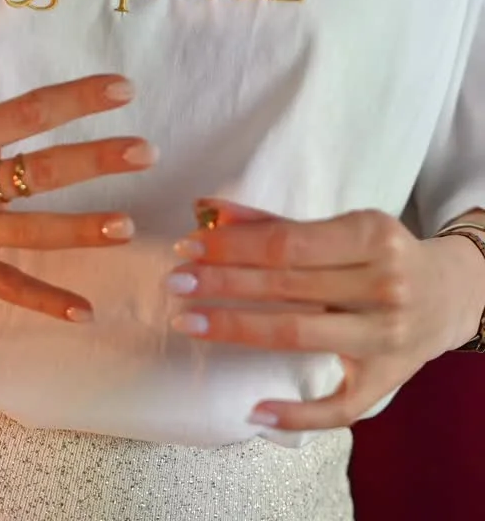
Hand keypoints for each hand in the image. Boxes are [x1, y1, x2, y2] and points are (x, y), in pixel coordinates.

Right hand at [0, 0, 156, 322]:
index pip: (27, 113)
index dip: (78, 100)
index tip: (122, 89)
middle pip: (41, 174)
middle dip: (97, 162)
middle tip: (146, 153)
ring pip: (33, 234)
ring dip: (83, 232)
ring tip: (128, 227)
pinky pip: (6, 288)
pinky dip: (45, 301)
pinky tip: (86, 311)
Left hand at [167, 200, 480, 431]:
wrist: (450, 294)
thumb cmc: (384, 253)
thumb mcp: (344, 226)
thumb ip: (279, 224)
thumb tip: (212, 213)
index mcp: (373, 235)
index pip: (287, 244)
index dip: (233, 246)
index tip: (189, 247)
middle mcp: (384, 285)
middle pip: (286, 287)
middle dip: (223, 283)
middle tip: (176, 282)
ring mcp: (386, 336)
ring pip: (298, 335)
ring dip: (236, 328)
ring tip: (189, 320)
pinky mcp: (386, 379)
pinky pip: (336, 407)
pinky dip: (294, 413)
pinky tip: (251, 410)